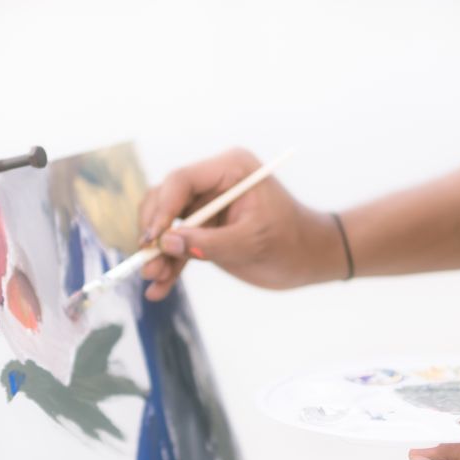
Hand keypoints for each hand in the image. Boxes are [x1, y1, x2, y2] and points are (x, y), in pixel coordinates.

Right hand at [138, 147, 346, 299]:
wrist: (310, 260)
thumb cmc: (292, 243)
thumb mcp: (252, 242)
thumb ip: (209, 243)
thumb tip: (166, 242)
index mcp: (229, 169)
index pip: (181, 181)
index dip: (162, 209)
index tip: (153, 239)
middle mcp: (213, 183)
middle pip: (165, 200)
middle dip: (154, 233)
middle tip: (148, 263)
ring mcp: (206, 207)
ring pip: (166, 225)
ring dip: (158, 254)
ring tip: (154, 281)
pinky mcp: (204, 231)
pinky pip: (178, 246)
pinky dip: (170, 266)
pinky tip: (160, 290)